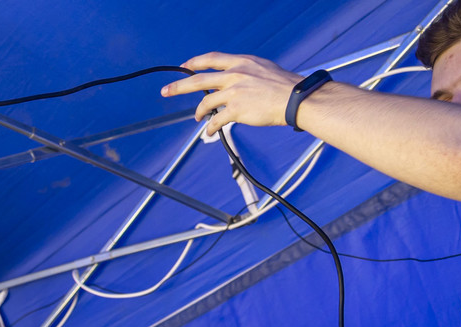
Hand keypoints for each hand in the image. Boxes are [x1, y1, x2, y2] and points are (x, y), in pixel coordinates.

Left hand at [161, 53, 302, 137]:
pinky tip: (209, 132)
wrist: (295, 98)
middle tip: (165, 91)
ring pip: (206, 102)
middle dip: (179, 86)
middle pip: (199, 79)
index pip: (212, 58)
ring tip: (198, 118)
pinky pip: (216, 120)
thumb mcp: (262, 69)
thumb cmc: (283, 86)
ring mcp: (234, 92)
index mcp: (241, 62)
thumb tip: (231, 79)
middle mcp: (235, 75)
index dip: (195, 62)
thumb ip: (245, 72)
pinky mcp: (236, 110)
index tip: (184, 66)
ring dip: (199, 112)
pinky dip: (210, 128)